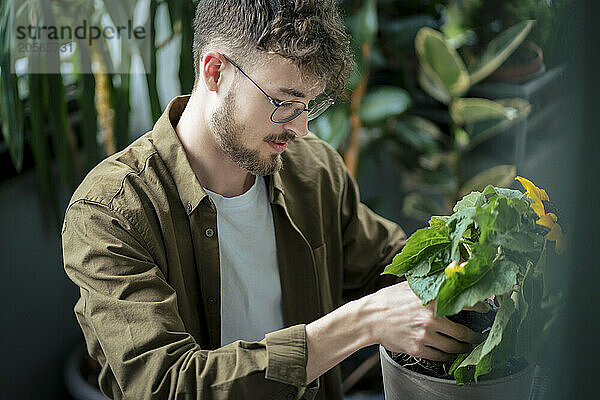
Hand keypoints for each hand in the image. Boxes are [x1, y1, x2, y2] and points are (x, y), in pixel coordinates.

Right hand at [366, 281, 483, 360]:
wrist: (369, 318)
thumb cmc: (389, 300)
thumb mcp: (411, 285)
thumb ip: (432, 282)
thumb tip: (452, 269)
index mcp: (431, 300)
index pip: (466, 303)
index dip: (480, 308)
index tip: (486, 310)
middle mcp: (431, 319)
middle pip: (464, 333)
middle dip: (474, 337)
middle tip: (478, 337)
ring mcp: (424, 336)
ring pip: (454, 348)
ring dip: (463, 349)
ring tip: (466, 347)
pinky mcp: (418, 349)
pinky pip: (440, 356)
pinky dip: (447, 356)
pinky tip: (448, 352)